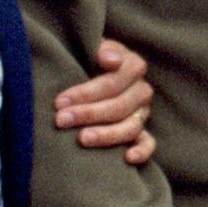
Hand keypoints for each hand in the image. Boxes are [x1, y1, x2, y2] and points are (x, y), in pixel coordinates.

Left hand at [54, 39, 153, 163]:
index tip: (59, 102)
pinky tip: (127, 158)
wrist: (88, 75)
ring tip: (82, 139)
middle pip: (119, 106)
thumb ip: (100, 49)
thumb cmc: (86, 61)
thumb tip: (109, 60)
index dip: (86, 93)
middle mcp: (141, 90)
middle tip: (61, 120)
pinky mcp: (141, 132)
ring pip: (131, 126)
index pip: (113, 81)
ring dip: (107, 134)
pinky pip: (148, 143)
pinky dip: (142, 151)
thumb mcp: (91, 48)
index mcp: (133, 66)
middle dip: (88, 114)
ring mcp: (142, 113)